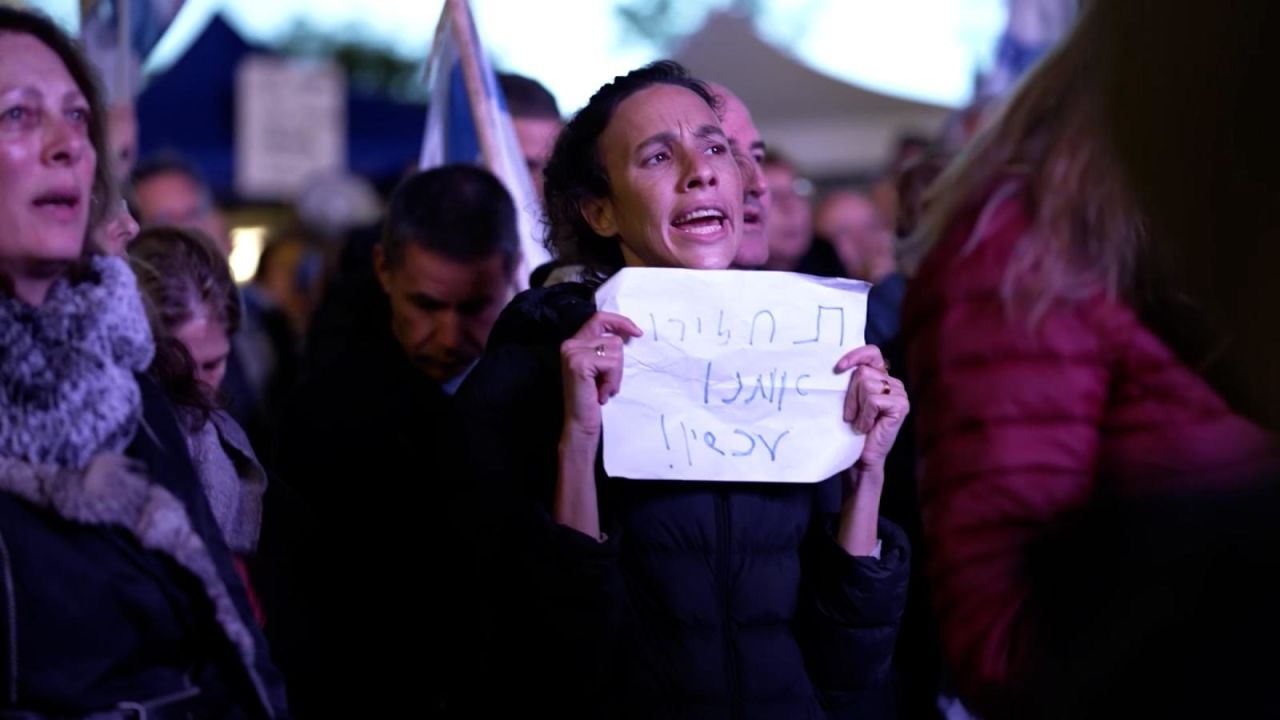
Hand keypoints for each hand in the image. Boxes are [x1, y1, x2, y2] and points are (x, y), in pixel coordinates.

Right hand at [560, 311, 642, 436]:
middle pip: (613, 339)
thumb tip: (630, 332)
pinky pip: (611, 363)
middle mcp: (570, 344)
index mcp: (574, 343)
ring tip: (603, 388)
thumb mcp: (601, 368)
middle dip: (618, 363)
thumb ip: (605, 349)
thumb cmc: (593, 397)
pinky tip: (601, 393)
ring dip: (615, 374)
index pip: (599, 319)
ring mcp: (573, 352)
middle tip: (607, 382)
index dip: (620, 322)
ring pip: (615, 350)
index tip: (637, 332)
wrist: (581, 422)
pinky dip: (612, 380)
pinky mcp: (579, 363)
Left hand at [835, 345, 909, 470]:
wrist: (861, 458)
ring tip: (860, 421)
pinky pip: (873, 400)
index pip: (872, 353)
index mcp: (882, 378)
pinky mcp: (901, 406)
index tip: (838, 368)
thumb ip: (851, 381)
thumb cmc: (853, 429)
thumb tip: (839, 366)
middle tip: (851, 414)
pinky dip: (864, 415)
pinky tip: (867, 427)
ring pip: (866, 384)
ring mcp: (900, 394)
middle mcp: (894, 383)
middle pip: (863, 371)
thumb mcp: (850, 399)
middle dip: (850, 394)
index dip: (855, 356)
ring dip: (856, 406)